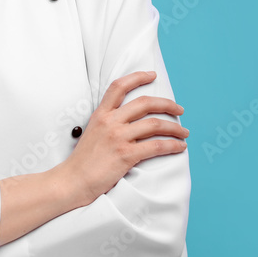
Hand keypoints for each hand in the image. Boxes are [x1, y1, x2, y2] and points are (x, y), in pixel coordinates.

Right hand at [60, 70, 187, 205]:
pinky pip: (157, 146)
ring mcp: (118, 138)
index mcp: (100, 114)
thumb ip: (108, 122)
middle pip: (145, 103)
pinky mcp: (126, 155)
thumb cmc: (83, 161)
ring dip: (175, 128)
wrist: (73, 181)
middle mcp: (110, 122)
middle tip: (179, 109)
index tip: (151, 75)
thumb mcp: (91, 132)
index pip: (119, 87)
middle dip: (167, 104)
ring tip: (184, 132)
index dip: (137, 77)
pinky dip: (173, 145)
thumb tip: (130, 120)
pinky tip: (180, 147)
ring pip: (154, 124)